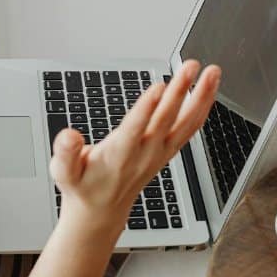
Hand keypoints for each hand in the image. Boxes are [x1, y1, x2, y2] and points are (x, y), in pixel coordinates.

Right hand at [50, 61, 220, 224]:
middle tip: (189, 66)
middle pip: (166, 119)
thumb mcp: (64, 173)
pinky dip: (203, 107)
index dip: (146, 109)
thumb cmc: (83, 186)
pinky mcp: (169, 149)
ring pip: (187, 123)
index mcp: (119, 156)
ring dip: (201, 96)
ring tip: (212, 72)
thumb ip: (65, 153)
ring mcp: (161, 152)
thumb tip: (68, 135)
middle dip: (179, 91)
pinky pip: (191, 127)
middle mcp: (145, 153)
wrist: (102, 210)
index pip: (135, 130)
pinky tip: (210, 88)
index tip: (158, 87)